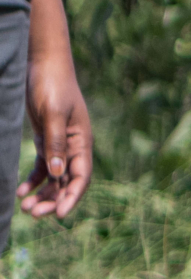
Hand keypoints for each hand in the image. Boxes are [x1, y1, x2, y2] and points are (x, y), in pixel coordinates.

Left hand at [17, 29, 87, 220]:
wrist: (43, 64)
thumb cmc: (52, 85)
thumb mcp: (53, 114)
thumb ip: (55, 143)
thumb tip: (56, 173)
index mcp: (82, 143)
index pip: (81, 177)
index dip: (71, 197)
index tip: (58, 214)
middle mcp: (73, 148)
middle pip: (66, 182)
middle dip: (52, 200)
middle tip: (33, 213)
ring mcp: (60, 145)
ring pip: (53, 178)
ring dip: (41, 194)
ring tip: (25, 208)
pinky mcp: (46, 140)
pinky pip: (41, 167)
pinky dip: (32, 180)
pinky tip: (20, 191)